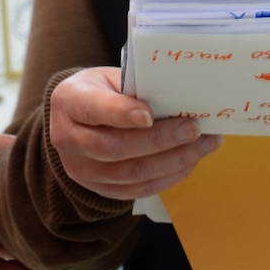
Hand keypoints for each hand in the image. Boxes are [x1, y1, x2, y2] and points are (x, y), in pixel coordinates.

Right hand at [48, 66, 219, 200]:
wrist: (77, 117)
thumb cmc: (101, 91)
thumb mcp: (109, 78)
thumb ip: (135, 90)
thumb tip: (180, 100)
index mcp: (68, 102)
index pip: (94, 110)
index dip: (121, 114)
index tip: (151, 115)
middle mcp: (67, 139)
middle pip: (115, 147)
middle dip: (160, 140)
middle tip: (193, 129)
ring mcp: (80, 169)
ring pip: (129, 174)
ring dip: (172, 162)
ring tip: (202, 146)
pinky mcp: (98, 188)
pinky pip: (136, 190)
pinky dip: (167, 177)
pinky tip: (189, 162)